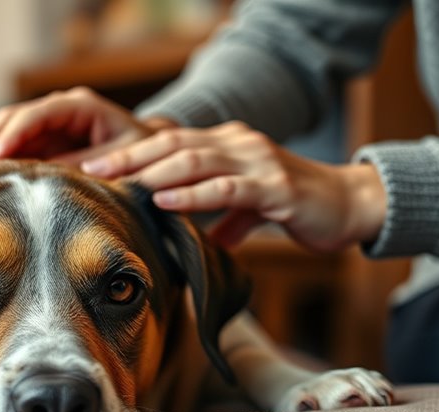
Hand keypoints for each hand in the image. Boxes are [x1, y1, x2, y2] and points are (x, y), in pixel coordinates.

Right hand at [0, 87, 174, 172]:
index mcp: (79, 106)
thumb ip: (90, 165)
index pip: (36, 115)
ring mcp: (48, 125)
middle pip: (11, 118)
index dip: (12, 136)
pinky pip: (10, 147)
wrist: (152, 153)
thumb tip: (53, 177)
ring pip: (4, 131)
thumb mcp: (123, 160)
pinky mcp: (42, 142)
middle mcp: (58, 110)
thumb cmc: (142, 154)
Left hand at [82, 121, 386, 251]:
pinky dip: (192, 195)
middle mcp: (237, 144)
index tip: (90, 166)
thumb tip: (195, 241)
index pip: (167, 142)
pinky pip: (226, 188)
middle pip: (171, 144)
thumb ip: (219, 216)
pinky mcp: (275, 187)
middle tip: (87, 170)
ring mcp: (257, 162)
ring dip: (151, 172)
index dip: (128, 152)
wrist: (351, 205)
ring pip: (194, 160)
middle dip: (127, 156)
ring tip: (116, 182)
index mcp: (226, 144)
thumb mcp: (246, 208)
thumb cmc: (296, 205)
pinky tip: (163, 201)